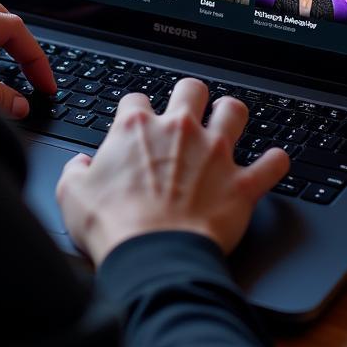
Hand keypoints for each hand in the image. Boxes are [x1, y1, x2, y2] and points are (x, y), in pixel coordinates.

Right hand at [56, 78, 289, 265]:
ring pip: (234, 111)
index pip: (136, 99)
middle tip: (188, 112)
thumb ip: (75, 171)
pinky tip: (273, 162)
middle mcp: (179, 131)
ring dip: (232, 115)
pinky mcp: (241, 184)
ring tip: (229, 123)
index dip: (136, 111)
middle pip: (191, 89)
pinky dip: (275, 162)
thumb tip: (81, 165)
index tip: (136, 125)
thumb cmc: (113, 226)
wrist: (153, 257)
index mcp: (136, 128)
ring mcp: (215, 154)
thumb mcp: (72, 195)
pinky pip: (272, 164)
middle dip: (190, 96)